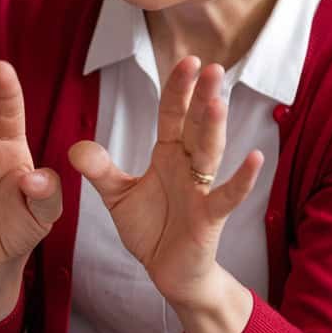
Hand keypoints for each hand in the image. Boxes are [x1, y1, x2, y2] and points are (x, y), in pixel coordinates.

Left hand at [69, 57, 262, 306]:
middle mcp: (188, 166)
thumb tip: (76, 147)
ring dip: (214, 128)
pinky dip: (242, 179)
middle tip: (211, 66)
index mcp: (168, 155)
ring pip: (210, 153)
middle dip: (201, 97)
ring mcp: (202, 190)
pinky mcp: (210, 217)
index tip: (187, 60)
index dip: (178, 89)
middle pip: (196, 126)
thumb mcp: (117, 197)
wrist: (168, 272)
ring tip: (218, 102)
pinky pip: (228, 196)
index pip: (173, 115)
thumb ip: (100, 171)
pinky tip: (255, 158)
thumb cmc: (150, 228)